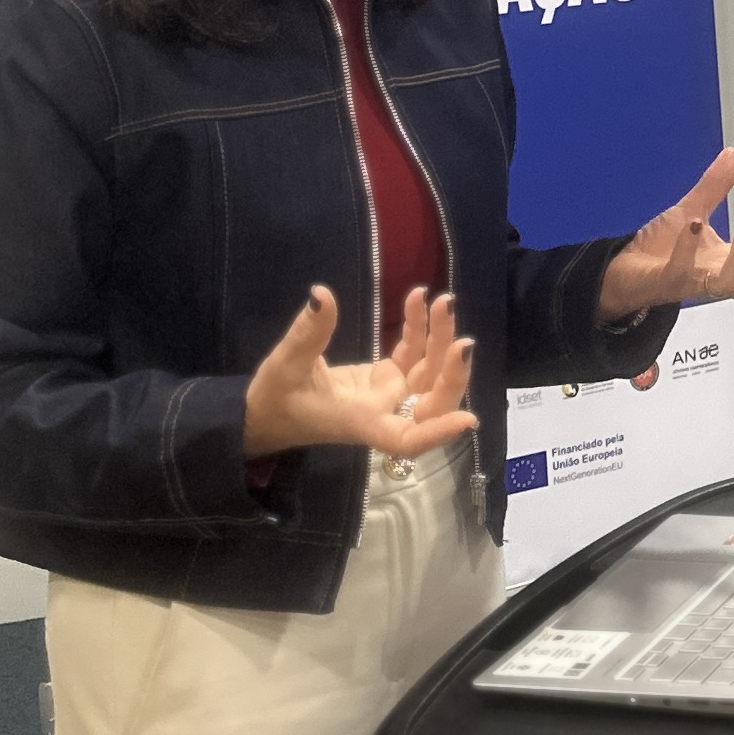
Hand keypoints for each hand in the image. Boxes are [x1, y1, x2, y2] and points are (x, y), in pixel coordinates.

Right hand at [243, 285, 477, 460]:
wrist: (264, 413)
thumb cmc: (273, 402)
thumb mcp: (285, 366)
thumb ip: (307, 333)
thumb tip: (321, 296)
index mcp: (362, 421)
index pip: (406, 439)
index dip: (438, 432)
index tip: (469, 419)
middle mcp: (384, 412)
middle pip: (433, 402)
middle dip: (452, 372)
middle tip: (461, 339)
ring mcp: (388, 394)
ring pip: (428, 374)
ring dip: (440, 340)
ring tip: (442, 301)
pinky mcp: (384, 378)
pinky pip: (412, 355)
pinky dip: (420, 330)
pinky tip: (419, 299)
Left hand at [598, 148, 733, 321]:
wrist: (619, 272)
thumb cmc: (657, 253)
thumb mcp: (692, 211)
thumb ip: (715, 188)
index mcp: (728, 268)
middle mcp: (715, 280)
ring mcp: (692, 283)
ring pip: (724, 283)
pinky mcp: (666, 281)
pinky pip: (680, 268)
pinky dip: (687, 246)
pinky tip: (694, 224)